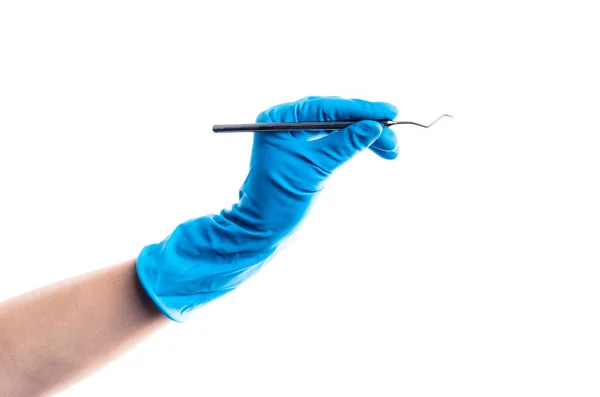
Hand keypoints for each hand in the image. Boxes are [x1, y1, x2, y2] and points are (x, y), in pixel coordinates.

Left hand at [136, 96, 398, 321]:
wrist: (262, 229)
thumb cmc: (278, 200)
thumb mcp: (313, 169)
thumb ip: (343, 145)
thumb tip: (374, 126)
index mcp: (279, 119)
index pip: (326, 106)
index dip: (360, 109)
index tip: (389, 112)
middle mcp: (286, 122)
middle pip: (334, 113)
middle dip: (366, 124)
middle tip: (394, 138)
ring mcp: (295, 136)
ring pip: (338, 127)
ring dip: (365, 136)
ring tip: (391, 150)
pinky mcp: (305, 151)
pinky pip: (334, 140)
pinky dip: (354, 144)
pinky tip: (374, 147)